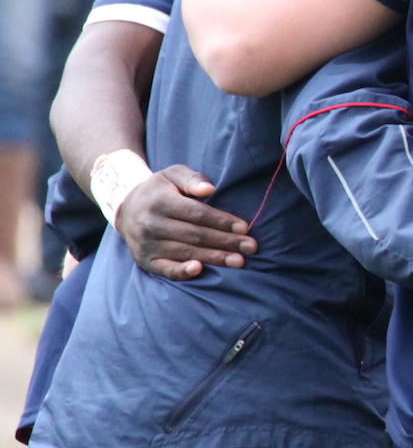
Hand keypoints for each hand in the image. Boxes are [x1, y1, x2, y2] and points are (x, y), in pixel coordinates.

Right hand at [116, 165, 257, 278]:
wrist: (126, 209)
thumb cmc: (159, 190)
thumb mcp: (172, 175)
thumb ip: (191, 178)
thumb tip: (209, 189)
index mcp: (160, 201)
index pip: (197, 213)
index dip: (222, 221)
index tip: (245, 227)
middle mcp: (150, 223)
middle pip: (195, 235)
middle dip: (225, 242)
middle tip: (251, 247)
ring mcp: (146, 244)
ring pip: (185, 252)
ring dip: (214, 258)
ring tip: (240, 261)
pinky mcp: (145, 260)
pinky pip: (165, 269)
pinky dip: (182, 272)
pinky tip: (200, 270)